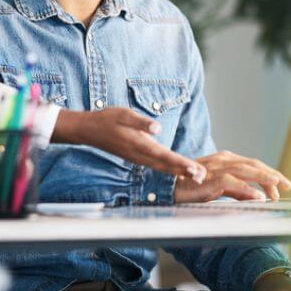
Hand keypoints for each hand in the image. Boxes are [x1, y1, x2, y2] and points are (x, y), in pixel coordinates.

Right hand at [53, 108, 206, 182]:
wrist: (88, 130)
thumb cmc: (106, 119)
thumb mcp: (123, 114)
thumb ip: (141, 121)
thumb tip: (157, 128)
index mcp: (138, 144)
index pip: (164, 155)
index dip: (180, 163)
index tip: (195, 169)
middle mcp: (139, 154)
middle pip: (166, 165)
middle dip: (184, 171)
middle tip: (202, 177)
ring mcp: (137, 158)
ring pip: (161, 167)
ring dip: (178, 172)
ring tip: (195, 176)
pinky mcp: (136, 157)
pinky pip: (156, 165)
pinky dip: (169, 169)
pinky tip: (177, 170)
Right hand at [173, 151, 290, 202]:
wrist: (168, 187)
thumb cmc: (190, 187)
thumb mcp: (218, 187)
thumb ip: (237, 191)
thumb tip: (257, 196)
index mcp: (225, 160)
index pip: (253, 164)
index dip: (269, 173)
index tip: (281, 184)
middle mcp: (223, 160)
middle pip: (253, 164)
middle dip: (272, 174)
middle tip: (286, 185)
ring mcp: (216, 168)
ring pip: (246, 170)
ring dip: (264, 178)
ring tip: (277, 185)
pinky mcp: (210, 179)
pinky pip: (232, 183)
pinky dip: (247, 190)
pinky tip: (258, 197)